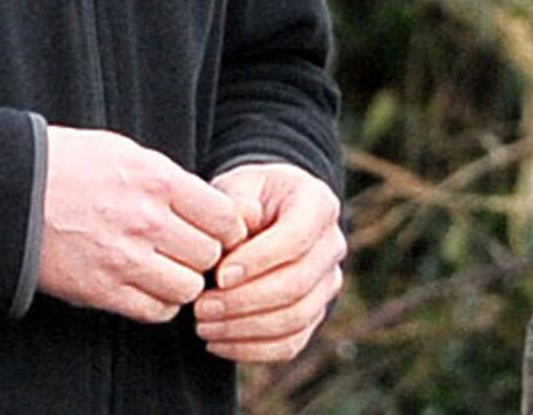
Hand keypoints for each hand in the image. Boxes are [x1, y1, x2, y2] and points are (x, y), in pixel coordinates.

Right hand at [37, 126, 252, 323]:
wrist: (7, 190)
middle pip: (210, 255)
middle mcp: (146, 219)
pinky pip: (157, 311)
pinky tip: (143, 284)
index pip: (225, 217)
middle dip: (201, 254)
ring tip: (160, 267)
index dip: (225, 227)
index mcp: (154, 178)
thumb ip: (166, 178)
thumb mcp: (119, 151)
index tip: (212, 230)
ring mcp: (125, 257)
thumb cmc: (62, 164)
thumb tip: (207, 207)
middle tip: (182, 249)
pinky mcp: (103, 288)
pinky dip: (158, 303)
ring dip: (180, 281)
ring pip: (188, 287)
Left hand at [194, 162, 342, 362]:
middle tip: (201, 307)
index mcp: (317, 203)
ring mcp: (327, 283)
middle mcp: (331, 246)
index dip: (257, 261)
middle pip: (297, 286)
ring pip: (295, 319)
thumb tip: (241, 221)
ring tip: (203, 325)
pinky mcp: (314, 312)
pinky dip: (254, 349)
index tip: (218, 275)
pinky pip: (291, 342)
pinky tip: (217, 343)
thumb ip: (236, 200)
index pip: (295, 240)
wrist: (259, 208)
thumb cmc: (242, 194)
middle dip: (245, 301)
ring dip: (246, 329)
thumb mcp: (235, 184)